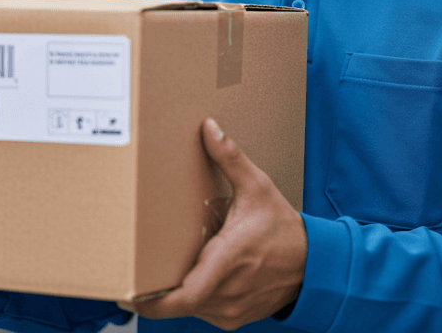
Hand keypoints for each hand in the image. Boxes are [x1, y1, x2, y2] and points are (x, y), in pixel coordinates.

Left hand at [123, 117, 306, 329]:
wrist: (314, 265)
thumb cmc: (284, 228)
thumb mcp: (258, 187)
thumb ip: (230, 158)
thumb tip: (209, 128)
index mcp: (228, 259)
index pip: (182, 296)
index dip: (150, 302)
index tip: (126, 292)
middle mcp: (228, 291)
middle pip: (177, 302)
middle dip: (155, 289)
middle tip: (133, 273)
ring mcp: (230, 310)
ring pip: (188, 308)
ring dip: (175, 291)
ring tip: (164, 270)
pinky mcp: (233, 318)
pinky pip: (202, 311)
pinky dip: (193, 297)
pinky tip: (192, 276)